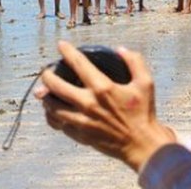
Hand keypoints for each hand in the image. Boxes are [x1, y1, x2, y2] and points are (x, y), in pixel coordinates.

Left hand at [35, 41, 176, 170]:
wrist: (142, 145)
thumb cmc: (144, 113)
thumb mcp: (145, 82)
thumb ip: (134, 61)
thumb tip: (120, 49)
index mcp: (103, 88)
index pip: (78, 64)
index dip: (67, 51)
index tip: (61, 45)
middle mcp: (89, 104)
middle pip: (56, 86)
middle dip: (47, 76)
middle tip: (46, 72)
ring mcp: (82, 121)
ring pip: (52, 107)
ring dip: (46, 97)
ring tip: (45, 92)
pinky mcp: (80, 135)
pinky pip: (59, 124)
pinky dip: (53, 116)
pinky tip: (53, 111)